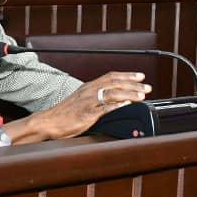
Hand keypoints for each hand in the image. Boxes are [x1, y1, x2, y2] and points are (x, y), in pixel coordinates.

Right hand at [25, 72, 150, 141]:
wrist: (49, 121)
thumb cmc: (64, 114)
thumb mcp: (81, 101)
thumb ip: (95, 99)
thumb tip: (112, 101)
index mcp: (88, 87)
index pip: (110, 76)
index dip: (127, 75)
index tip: (140, 76)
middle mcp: (89, 91)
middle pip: (114, 82)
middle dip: (133, 84)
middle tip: (147, 86)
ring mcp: (88, 101)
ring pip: (112, 93)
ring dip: (129, 93)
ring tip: (141, 95)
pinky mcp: (87, 113)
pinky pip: (104, 107)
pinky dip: (117, 104)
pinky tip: (126, 104)